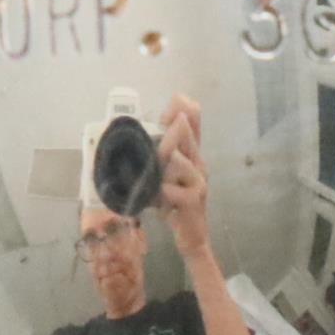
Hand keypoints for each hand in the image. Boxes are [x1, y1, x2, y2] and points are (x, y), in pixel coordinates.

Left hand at [157, 93, 211, 257]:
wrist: (192, 237)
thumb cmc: (175, 204)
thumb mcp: (164, 178)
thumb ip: (156, 159)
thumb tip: (136, 140)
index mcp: (192, 157)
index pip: (194, 128)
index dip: (187, 112)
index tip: (180, 97)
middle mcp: (198, 165)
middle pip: (188, 138)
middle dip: (176, 127)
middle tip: (172, 118)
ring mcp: (199, 182)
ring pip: (177, 162)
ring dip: (161, 165)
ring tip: (151, 174)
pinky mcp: (194, 200)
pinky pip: (171, 189)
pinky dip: (161, 192)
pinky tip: (157, 202)